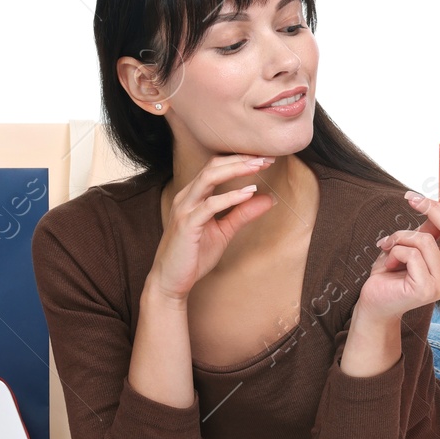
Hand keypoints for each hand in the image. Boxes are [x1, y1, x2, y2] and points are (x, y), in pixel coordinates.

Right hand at [147, 153, 276, 302]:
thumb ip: (243, 214)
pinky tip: (248, 193)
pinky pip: (209, 205)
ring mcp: (185, 209)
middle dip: (241, 159)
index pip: (216, 167)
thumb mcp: (224, 231)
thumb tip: (269, 198)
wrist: (170, 281)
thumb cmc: (193, 256)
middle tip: (266, 157)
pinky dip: (230, 197)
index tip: (265, 158)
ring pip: (208, 178)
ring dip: (236, 170)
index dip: (240, 160)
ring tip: (258, 167)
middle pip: (213, 166)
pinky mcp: (187, 225)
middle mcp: (187, 197)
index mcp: (193, 196)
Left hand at [357, 189, 439, 321]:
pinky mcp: (427, 289)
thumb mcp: (417, 243)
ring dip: (402, 236)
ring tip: (389, 245)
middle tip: (411, 198)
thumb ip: (432, 227)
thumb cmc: (396, 270)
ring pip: (427, 241)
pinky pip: (412, 254)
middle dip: (432, 209)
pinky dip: (395, 251)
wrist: (377, 300)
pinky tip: (388, 262)